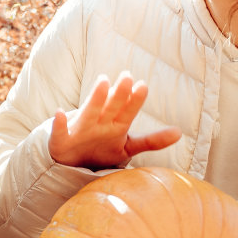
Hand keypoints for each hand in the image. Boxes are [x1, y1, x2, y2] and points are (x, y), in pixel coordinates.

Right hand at [48, 71, 180, 168]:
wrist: (71, 160)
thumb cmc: (101, 148)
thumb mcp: (128, 147)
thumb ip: (152, 140)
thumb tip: (179, 132)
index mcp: (115, 124)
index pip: (127, 111)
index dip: (135, 101)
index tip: (143, 86)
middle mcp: (98, 122)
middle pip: (110, 107)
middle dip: (119, 94)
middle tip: (128, 77)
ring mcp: (80, 130)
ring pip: (88, 113)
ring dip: (95, 99)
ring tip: (103, 83)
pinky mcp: (61, 141)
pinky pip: (59, 132)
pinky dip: (58, 123)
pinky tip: (58, 113)